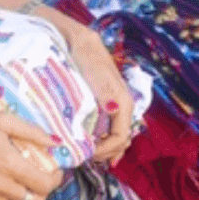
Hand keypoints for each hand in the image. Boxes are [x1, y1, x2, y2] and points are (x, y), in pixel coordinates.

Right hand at [0, 108, 62, 199]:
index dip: (55, 180)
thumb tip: (53, 141)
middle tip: (39, 180)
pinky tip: (1, 188)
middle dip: (42, 193)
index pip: (43, 185)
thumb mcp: (1, 120)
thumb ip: (30, 131)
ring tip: (20, 185)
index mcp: (9, 164)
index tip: (55, 171)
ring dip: (22, 199)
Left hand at [58, 23, 133, 162]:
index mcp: (123, 101)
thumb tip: (114, 109)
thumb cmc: (85, 55)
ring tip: (93, 155)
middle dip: (109, 152)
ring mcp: (113, 104)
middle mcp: (122, 105)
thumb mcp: (97, 74)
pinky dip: (104, 138)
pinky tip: (95, 143)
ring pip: (117, 133)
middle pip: (122, 139)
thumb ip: (107, 93)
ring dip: (108, 147)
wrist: (75, 39)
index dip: (106, 150)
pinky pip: (110, 125)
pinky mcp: (103, 101)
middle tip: (90, 160)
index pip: (121, 136)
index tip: (88, 155)